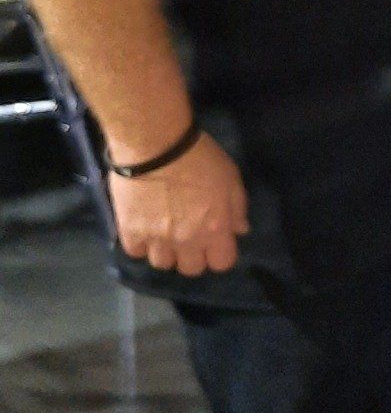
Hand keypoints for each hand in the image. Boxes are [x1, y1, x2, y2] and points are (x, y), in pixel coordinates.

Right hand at [109, 131, 250, 277]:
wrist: (155, 143)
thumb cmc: (199, 156)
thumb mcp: (231, 177)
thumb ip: (237, 208)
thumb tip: (239, 230)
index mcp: (215, 229)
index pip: (222, 264)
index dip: (219, 254)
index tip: (214, 242)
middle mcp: (187, 241)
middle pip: (191, 269)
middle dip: (193, 256)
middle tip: (188, 237)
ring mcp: (156, 239)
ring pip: (162, 264)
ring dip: (166, 252)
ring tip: (163, 234)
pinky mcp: (130, 231)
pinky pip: (136, 252)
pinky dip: (140, 244)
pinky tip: (143, 229)